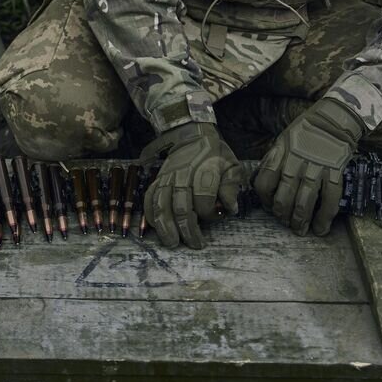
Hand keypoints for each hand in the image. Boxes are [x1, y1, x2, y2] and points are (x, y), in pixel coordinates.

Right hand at [139, 122, 244, 248]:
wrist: (193, 137)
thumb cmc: (216, 156)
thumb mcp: (232, 166)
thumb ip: (232, 186)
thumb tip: (229, 207)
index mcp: (205, 169)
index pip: (204, 196)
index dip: (210, 211)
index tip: (217, 216)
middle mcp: (183, 174)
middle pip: (181, 205)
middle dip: (187, 228)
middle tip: (195, 244)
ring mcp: (167, 177)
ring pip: (161, 204)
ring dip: (166, 226)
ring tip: (172, 243)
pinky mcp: (157, 180)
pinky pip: (149, 198)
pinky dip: (150, 214)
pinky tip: (156, 228)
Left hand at [254, 96, 363, 236]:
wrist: (334, 119)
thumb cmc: (305, 131)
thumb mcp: (283, 140)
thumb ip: (273, 161)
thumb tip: (262, 184)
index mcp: (280, 153)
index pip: (264, 182)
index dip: (265, 200)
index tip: (270, 208)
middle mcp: (296, 161)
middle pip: (284, 196)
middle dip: (283, 215)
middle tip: (286, 223)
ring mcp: (316, 167)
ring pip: (305, 201)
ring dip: (301, 220)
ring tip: (300, 230)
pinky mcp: (335, 171)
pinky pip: (330, 199)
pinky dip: (325, 217)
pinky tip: (321, 227)